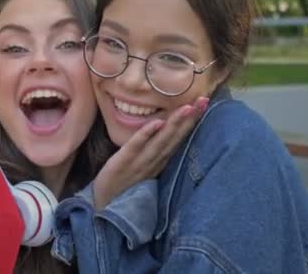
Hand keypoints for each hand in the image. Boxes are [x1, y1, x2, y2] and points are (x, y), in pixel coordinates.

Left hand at [92, 96, 208, 209]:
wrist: (103, 208)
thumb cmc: (123, 188)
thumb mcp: (144, 170)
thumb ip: (155, 154)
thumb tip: (165, 134)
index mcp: (159, 162)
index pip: (178, 138)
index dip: (192, 121)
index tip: (204, 102)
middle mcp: (154, 162)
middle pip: (174, 137)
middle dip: (190, 118)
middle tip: (204, 99)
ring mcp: (140, 163)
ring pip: (161, 140)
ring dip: (175, 124)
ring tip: (188, 107)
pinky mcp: (123, 163)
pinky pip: (136, 146)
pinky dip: (147, 134)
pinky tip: (158, 122)